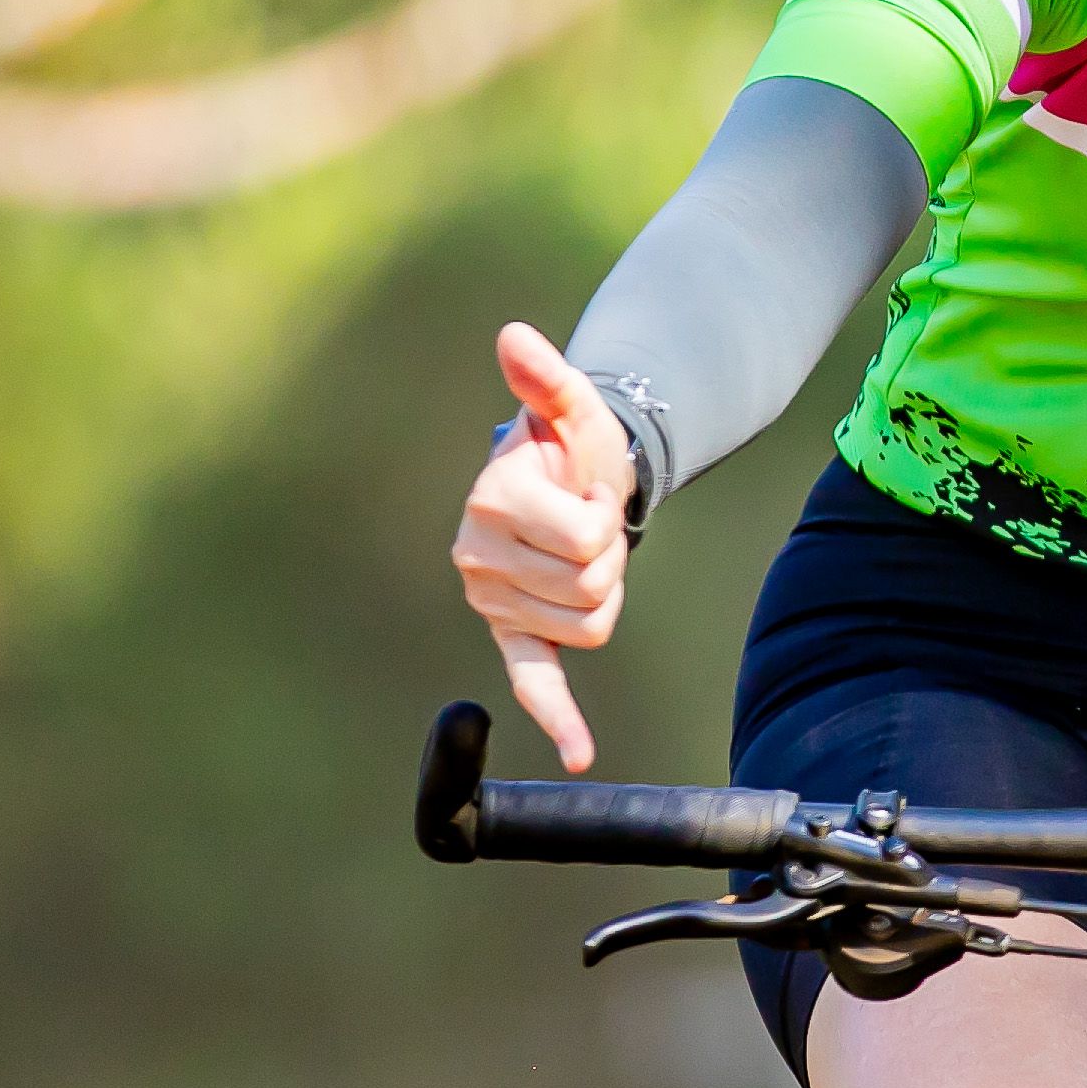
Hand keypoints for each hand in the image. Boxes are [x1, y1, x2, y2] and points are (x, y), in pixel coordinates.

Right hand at [452, 322, 641, 773]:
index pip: (586, 540)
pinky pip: (533, 679)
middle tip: (589, 525)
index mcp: (493, 498)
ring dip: (604, 591)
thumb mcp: (573, 408)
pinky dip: (559, 717)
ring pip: (589, 625)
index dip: (607, 518)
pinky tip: (579, 751)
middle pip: (591, 587)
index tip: (591, 493)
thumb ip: (549, 377)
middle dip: (609, 557)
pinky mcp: (509, 632)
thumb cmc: (573, 447)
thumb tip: (515, 336)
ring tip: (580, 554)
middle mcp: (477, 552)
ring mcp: (490, 599)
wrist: (568, 479)